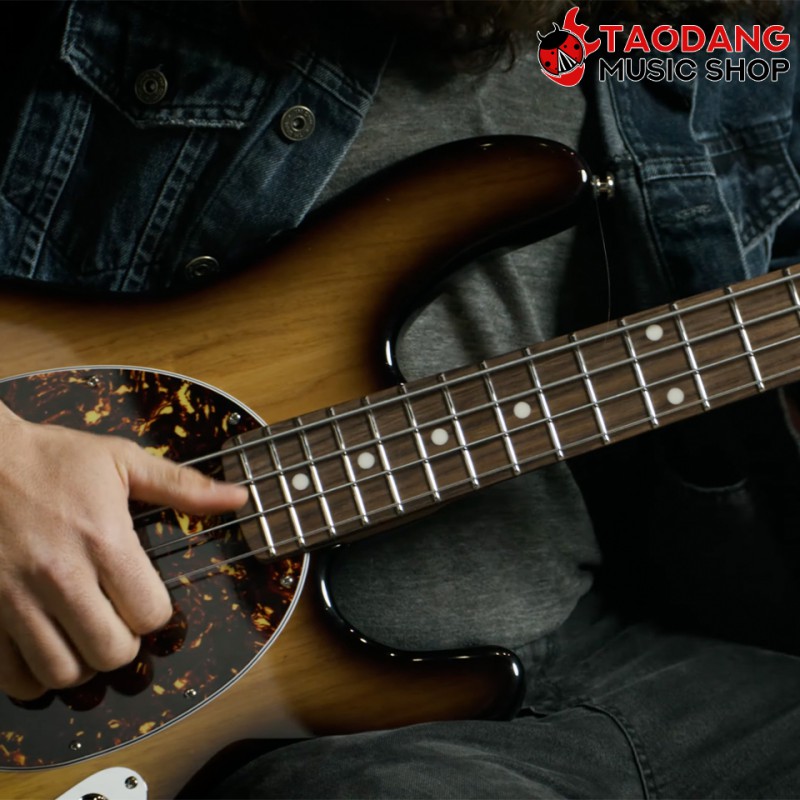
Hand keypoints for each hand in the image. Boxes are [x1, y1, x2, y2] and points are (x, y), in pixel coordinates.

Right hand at [0, 401, 247, 699]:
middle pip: (112, 651)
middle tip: (117, 622)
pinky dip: (32, 678)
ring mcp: (16, 597)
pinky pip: (11, 676)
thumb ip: (182, 486)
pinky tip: (45, 651)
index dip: (155, 613)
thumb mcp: (123, 460)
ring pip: (63, 671)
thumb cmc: (52, 458)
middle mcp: (62, 575)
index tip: (144, 599)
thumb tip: (237, 497)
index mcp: (105, 540)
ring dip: (82, 663)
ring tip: (83, 637)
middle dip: (125, 643)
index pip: (150, 614)